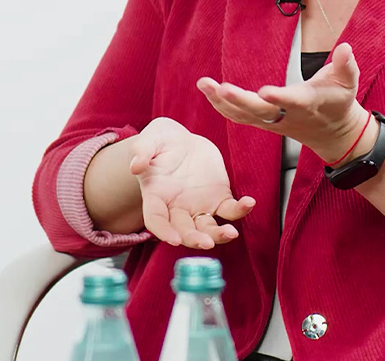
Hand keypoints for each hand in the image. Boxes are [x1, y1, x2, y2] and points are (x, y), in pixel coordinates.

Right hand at [128, 117, 255, 248]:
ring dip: (219, 234)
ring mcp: (199, 206)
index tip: (173, 240)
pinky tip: (249, 203)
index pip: (156, 221)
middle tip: (206, 243)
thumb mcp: (148, 141)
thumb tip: (135, 165)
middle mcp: (177, 208)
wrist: (180, 141)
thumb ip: (141, 151)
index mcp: (156, 198)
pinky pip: (230, 209)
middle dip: (194, 239)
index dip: (163, 232)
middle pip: (184, 231)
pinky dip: (240, 210)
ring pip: (208, 227)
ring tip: (231, 233)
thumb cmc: (159, 143)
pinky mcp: (218, 197)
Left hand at [196, 41, 367, 163]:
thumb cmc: (339, 102)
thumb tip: (346, 47)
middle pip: (261, 112)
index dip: (280, 98)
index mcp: (309, 104)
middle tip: (222, 88)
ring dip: (222, 102)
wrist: (333, 133)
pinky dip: (222, 106)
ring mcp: (273, 122)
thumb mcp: (349, 82)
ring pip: (245, 116)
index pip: (293, 102)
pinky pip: (239, 117)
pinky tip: (208, 91)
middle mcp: (288, 116)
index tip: (264, 92)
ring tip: (204, 84)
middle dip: (241, 101)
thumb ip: (346, 65)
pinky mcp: (264, 123)